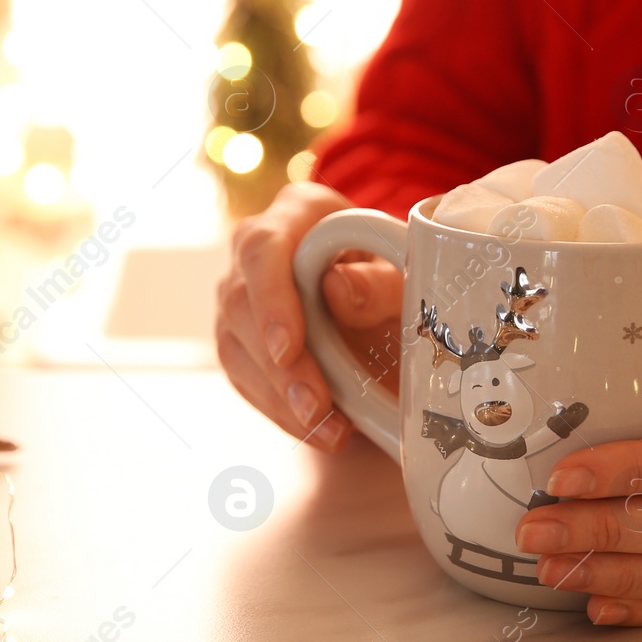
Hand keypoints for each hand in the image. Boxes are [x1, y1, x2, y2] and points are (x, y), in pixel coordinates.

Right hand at [215, 182, 403, 449]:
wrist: (386, 292)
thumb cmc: (397, 269)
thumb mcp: (406, 270)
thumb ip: (380, 280)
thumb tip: (337, 290)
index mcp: (297, 212)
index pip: (263, 248)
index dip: (271, 299)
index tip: (288, 347)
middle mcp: (255, 250)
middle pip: (241, 304)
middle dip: (279, 366)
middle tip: (317, 407)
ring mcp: (242, 295)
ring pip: (236, 347)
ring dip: (279, 396)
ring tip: (327, 428)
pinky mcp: (241, 338)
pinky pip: (246, 378)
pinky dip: (280, 410)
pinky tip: (315, 429)